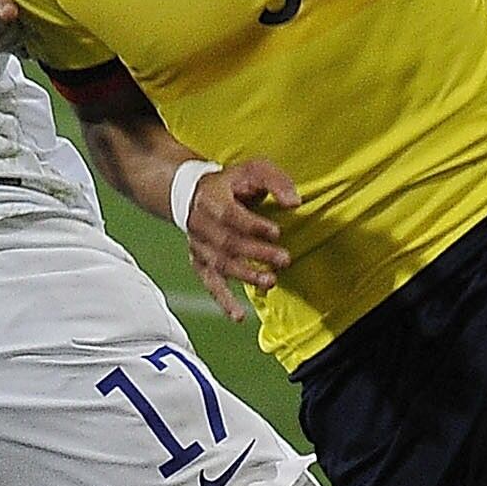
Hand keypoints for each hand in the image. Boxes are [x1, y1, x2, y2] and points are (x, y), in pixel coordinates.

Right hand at [184, 158, 299, 322]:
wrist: (192, 193)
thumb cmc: (230, 182)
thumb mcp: (253, 169)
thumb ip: (276, 181)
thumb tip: (295, 203)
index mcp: (212, 199)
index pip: (231, 215)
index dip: (253, 226)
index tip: (276, 232)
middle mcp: (201, 224)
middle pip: (228, 243)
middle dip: (257, 254)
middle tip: (284, 260)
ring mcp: (199, 246)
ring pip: (221, 264)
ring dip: (246, 275)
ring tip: (270, 282)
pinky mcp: (200, 262)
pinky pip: (210, 284)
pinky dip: (224, 301)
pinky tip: (239, 315)